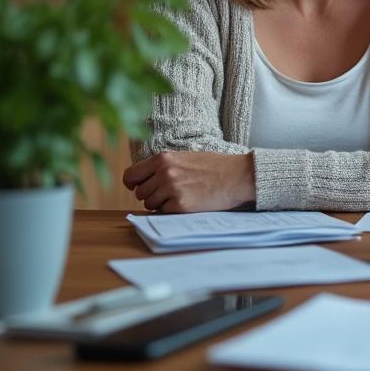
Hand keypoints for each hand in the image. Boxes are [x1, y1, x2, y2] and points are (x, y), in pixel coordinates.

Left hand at [122, 151, 255, 212]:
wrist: (239, 175)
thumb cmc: (215, 166)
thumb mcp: (185, 158)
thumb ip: (163, 166)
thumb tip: (142, 182)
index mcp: (163, 159)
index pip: (131, 175)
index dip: (132, 184)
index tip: (137, 187)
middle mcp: (164, 173)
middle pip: (140, 193)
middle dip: (152, 195)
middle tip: (171, 193)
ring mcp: (172, 189)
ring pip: (150, 204)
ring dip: (162, 204)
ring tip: (182, 196)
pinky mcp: (181, 205)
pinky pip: (165, 212)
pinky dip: (174, 210)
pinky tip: (189, 202)